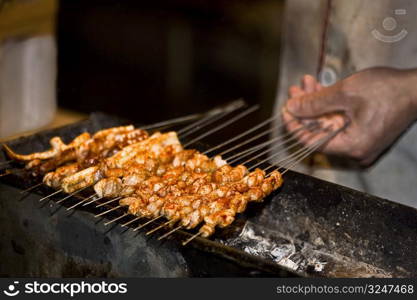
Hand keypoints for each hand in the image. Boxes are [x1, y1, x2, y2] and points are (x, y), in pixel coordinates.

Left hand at [282, 68, 416, 164]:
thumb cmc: (387, 90)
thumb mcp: (345, 93)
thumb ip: (314, 103)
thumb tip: (290, 108)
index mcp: (351, 146)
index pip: (310, 141)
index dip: (294, 124)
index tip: (285, 108)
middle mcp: (355, 150)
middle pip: (318, 131)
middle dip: (305, 108)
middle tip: (295, 89)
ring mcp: (360, 142)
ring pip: (327, 123)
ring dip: (315, 103)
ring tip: (306, 83)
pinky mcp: (364, 132)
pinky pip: (339, 121)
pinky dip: (329, 106)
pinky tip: (319, 88)